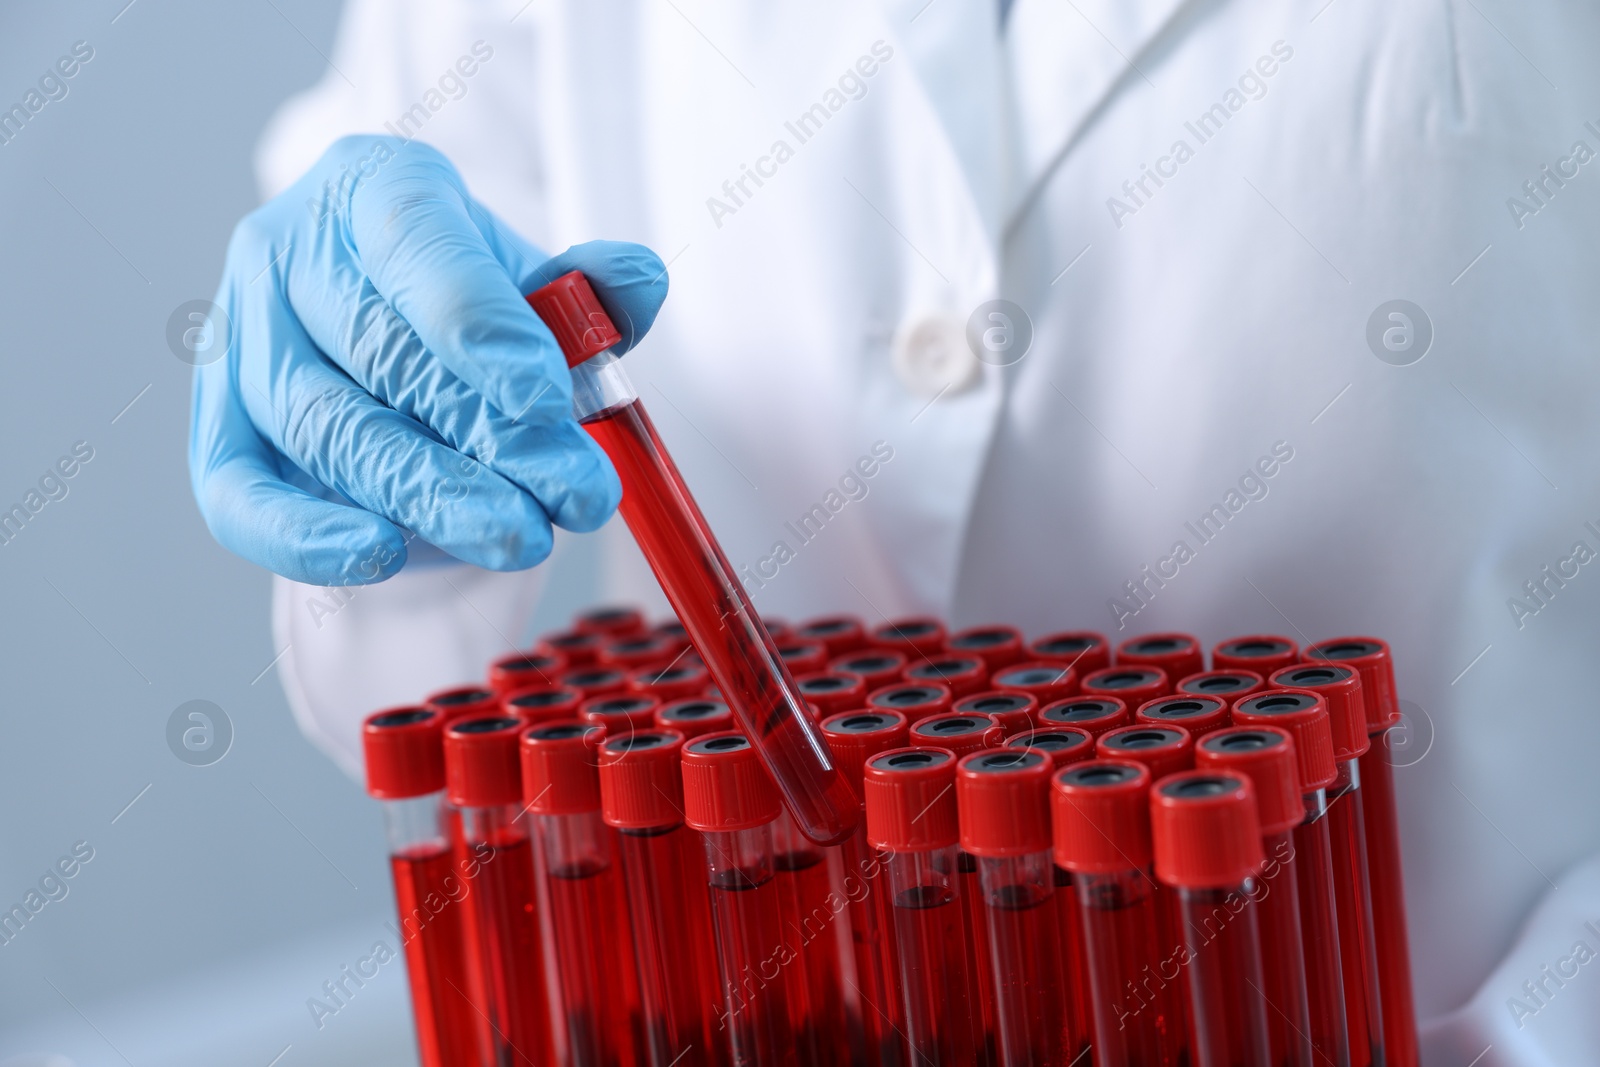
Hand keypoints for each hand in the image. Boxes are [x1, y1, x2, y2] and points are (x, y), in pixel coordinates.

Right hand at [188, 136, 667, 584]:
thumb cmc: (475, 315)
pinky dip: (306, 538)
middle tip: (575, 493)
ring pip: (326, 428)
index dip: (481, 325)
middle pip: (379, 350)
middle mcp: (287, 250)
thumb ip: (591, 295)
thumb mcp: (541, 292)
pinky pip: (240, 499)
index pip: (417, 243)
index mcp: (373, 187)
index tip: (546, 396)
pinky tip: (380, 556)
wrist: (401, 360)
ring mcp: (241, 342)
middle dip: (490, 435)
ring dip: (430, 494)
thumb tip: (635, 282)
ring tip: (522, 534)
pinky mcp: (219, 435)